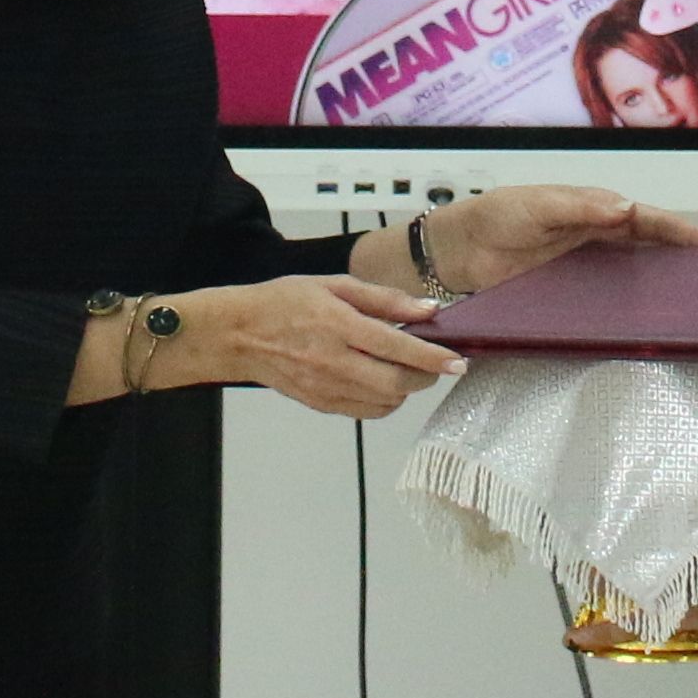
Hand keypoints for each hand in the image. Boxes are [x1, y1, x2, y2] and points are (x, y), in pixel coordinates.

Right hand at [189, 273, 467, 420]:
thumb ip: (383, 299)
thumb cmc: (286, 301)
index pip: (396, 346)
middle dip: (425, 378)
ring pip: (383, 403)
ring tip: (408, 370)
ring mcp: (325, 388)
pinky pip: (365, 412)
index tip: (458, 361)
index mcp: (338, 325)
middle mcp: (333, 361)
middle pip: (395, 384)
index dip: (432, 357)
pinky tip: (382, 382)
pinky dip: (383, 401)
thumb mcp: (334, 285)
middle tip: (437, 365)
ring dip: (406, 391)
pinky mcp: (320, 404)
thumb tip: (427, 309)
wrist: (239, 334)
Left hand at [412, 186, 697, 297]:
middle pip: (650, 246)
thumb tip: (624, 207)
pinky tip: (649, 321)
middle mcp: (595, 236)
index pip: (646, 218)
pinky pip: (609, 300)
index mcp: (593, 208)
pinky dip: (633, 307)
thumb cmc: (492, 217)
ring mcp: (585, 267)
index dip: (681, 230)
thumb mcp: (534, 205)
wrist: (455, 253)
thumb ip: (578, 206)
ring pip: (635, 273)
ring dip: (663, 283)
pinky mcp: (571, 295)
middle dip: (684, 257)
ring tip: (696, 302)